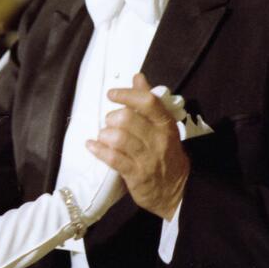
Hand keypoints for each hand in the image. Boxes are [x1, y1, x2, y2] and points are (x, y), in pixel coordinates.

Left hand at [86, 73, 189, 219]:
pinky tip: (92, 146)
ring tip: (104, 137)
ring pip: (119, 138)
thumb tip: (138, 77)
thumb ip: (148, 102)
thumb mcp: (162, 126)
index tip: (111, 94)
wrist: (176, 190)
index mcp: (166, 124)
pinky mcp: (136, 176)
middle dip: (112, 118)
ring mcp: (147, 159)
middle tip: (110, 123)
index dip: (127, 95)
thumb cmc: (165, 153)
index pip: (148, 102)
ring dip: (105, 135)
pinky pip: (113, 159)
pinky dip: (98, 150)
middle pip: (128, 119)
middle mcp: (158, 140)